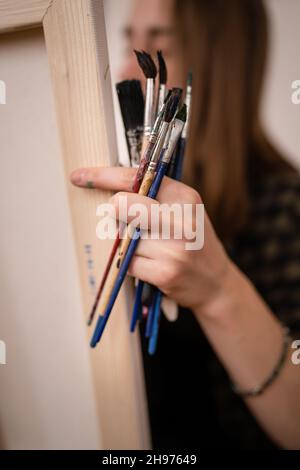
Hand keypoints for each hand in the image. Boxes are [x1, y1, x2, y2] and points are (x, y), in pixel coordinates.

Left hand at [70, 166, 232, 314]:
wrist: (216, 283)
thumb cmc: (193, 242)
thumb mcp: (184, 210)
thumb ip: (153, 196)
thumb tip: (110, 187)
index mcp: (185, 197)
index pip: (136, 178)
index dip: (102, 176)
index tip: (78, 177)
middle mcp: (182, 220)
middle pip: (122, 205)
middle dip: (115, 213)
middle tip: (126, 224)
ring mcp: (174, 249)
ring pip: (123, 237)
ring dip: (127, 244)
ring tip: (152, 250)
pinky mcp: (165, 273)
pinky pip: (127, 263)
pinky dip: (131, 264)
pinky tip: (150, 265)